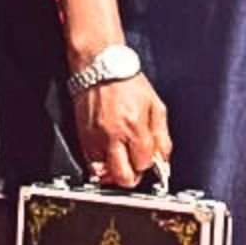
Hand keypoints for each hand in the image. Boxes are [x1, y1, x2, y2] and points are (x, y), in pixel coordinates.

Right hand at [72, 70, 172, 191]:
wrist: (100, 68)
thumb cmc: (127, 82)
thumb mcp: (156, 106)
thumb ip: (162, 136)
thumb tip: (162, 159)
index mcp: (134, 127)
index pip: (143, 163)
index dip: (149, 164)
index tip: (150, 159)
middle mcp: (113, 136)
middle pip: (123, 177)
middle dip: (133, 177)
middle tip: (136, 166)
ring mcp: (95, 139)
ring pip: (105, 174)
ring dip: (115, 171)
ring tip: (122, 160)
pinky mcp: (83, 138)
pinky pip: (91, 164)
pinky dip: (101, 165)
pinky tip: (109, 154)